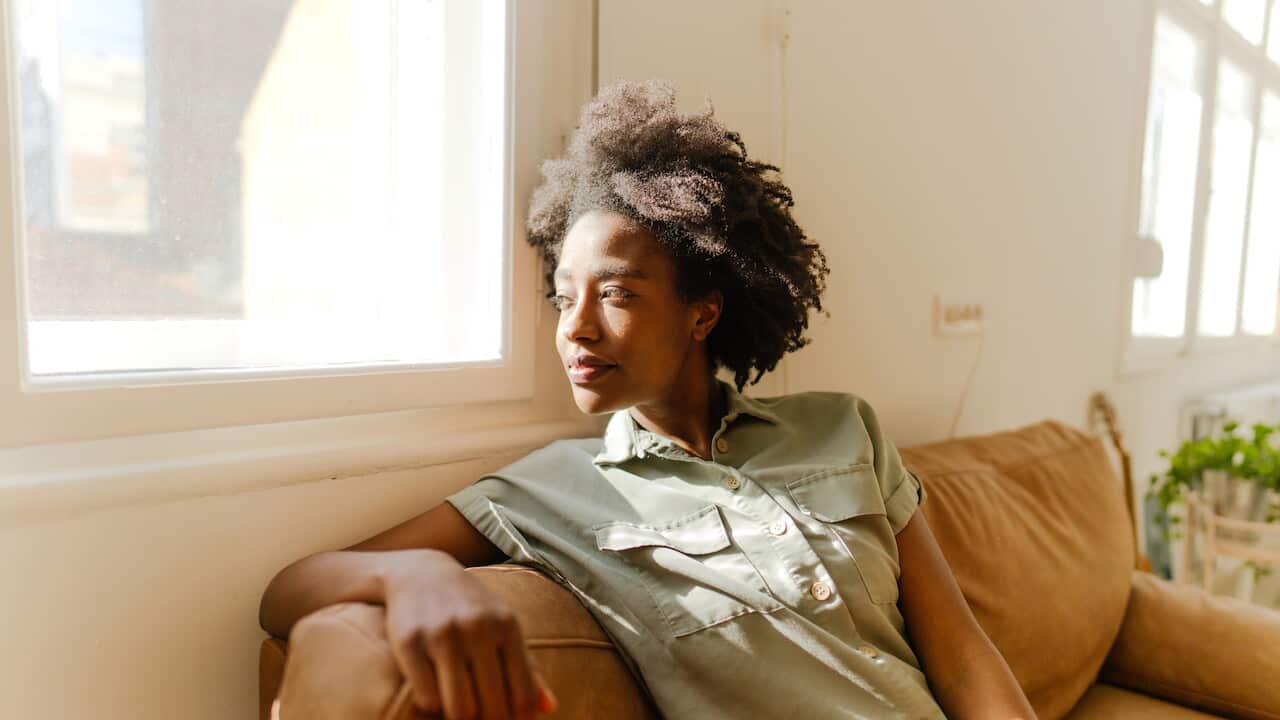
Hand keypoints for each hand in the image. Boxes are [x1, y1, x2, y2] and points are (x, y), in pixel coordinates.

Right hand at [382, 553, 557, 718]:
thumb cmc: (470, 607)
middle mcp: (477, 628)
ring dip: (460, 719)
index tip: (505, 719)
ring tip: (460, 712)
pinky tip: (435, 695)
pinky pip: (428, 699)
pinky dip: (432, 707)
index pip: (522, 695)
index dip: (517, 719)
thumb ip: (527, 668)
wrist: (420, 573)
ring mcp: (443, 634)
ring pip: (460, 709)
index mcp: (506, 625)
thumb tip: (549, 709)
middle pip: (492, 708)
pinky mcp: (410, 642)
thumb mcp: (503, 627)